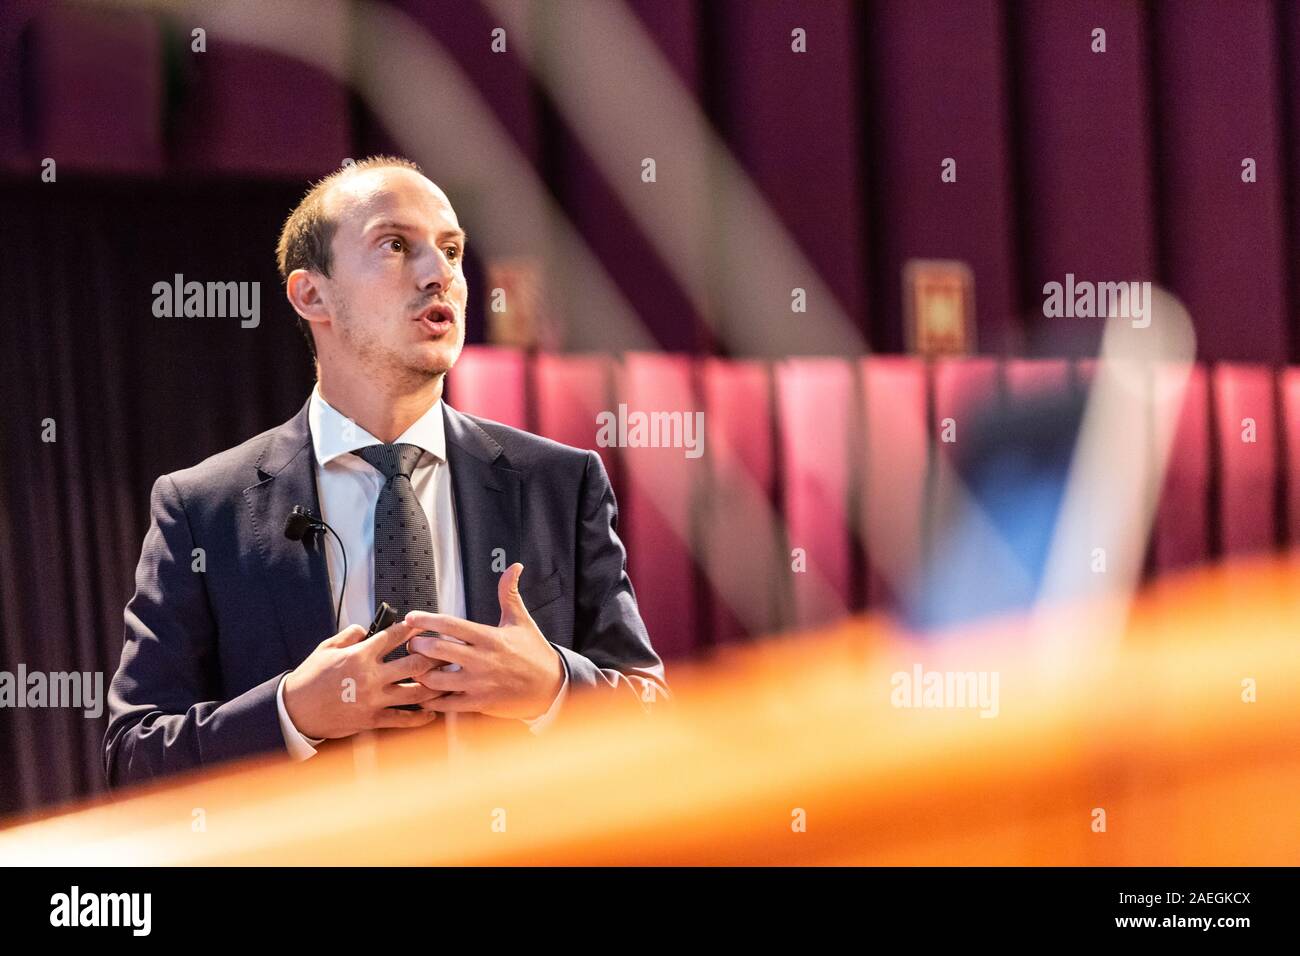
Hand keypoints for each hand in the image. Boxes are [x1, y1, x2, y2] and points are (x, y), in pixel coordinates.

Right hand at [282, 620, 444, 739]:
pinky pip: (402, 719)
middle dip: (433, 657)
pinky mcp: (372, 720)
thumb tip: (364, 627)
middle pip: (414, 664)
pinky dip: (420, 717)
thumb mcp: (326, 648)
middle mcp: (371, 677)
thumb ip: (348, 635)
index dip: (411, 629)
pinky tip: (432, 712)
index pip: (393, 637)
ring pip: (415, 692)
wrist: (296, 711)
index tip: (423, 626)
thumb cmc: (310, 678)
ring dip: (434, 686)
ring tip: (448, 681)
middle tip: (446, 653)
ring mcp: (373, 699)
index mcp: (360, 655)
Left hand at [404, 563, 565, 720]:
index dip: (426, 619)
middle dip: (417, 645)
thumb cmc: (535, 654)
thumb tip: (514, 568)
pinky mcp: (479, 703)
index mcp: (489, 637)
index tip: (410, 618)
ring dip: (421, 673)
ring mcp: (479, 683)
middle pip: (437, 650)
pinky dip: (431, 700)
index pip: (450, 624)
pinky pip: (447, 703)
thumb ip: (509, 594)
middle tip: (411, 643)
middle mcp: (482, 660)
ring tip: (415, 668)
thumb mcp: (521, 621)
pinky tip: (426, 694)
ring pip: (436, 679)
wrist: (552, 687)